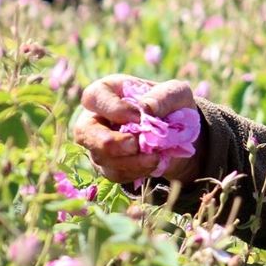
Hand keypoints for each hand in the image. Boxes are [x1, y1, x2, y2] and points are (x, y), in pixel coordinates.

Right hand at [73, 74, 200, 185]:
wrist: (181, 134)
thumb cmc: (172, 105)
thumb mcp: (177, 93)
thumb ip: (164, 96)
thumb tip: (147, 109)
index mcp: (107, 91)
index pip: (93, 98)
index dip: (114, 109)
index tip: (141, 117)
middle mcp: (95, 118)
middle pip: (84, 132)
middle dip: (111, 142)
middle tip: (136, 145)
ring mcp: (98, 144)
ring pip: (100, 157)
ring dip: (130, 161)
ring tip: (155, 157)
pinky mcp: (108, 165)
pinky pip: (114, 173)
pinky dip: (135, 172)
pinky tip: (152, 164)